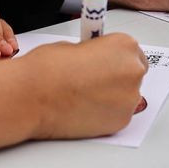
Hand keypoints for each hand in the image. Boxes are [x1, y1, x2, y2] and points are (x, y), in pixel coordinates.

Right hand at [19, 34, 146, 139]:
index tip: (107, 63)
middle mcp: (133, 71)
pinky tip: (85, 107)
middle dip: (117, 77)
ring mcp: (129, 99)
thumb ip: (97, 53)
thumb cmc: (48, 68)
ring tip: (84, 95)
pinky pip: (118, 114)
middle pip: (134, 74)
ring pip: (127, 96)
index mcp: (124, 45)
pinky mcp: (120, 122)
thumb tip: (100, 62)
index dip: (117, 59)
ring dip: (112, 95)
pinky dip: (105, 112)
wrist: (34, 95)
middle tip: (93, 80)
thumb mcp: (75, 46)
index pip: (133, 52)